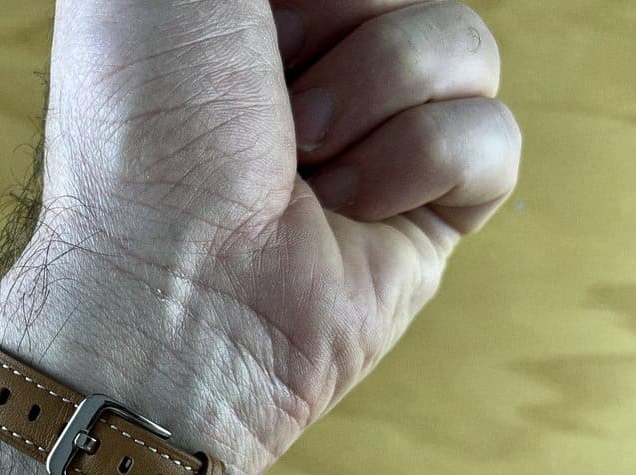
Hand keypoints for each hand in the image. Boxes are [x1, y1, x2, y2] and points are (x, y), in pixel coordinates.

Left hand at [0, 0, 519, 474]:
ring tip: (305, 164)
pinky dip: (424, 163)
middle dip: (345, 26)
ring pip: (467, 48)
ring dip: (379, 93)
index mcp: (249, 20)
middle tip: (274, 103)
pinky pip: (493, 138)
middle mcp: (314, 73)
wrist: (168, 287)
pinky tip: (350, 209)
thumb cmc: (142, 133)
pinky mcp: (428, 216)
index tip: (260, 25)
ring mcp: (377, 143)